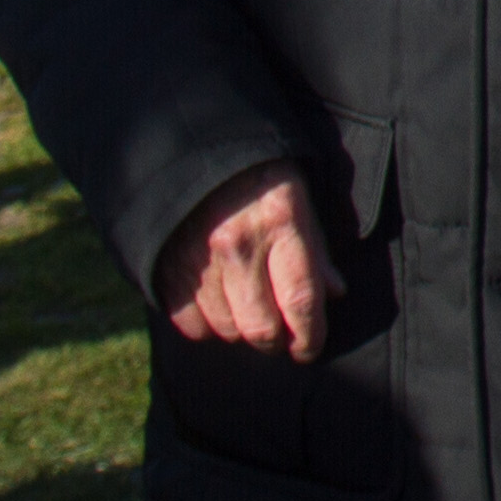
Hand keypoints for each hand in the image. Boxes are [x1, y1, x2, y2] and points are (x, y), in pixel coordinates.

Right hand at [156, 162, 336, 359]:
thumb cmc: (260, 178)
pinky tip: (219, 308)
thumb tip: (334, 294)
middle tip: (283, 337)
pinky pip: (191, 325)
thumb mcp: (300, 199)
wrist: (193, 151)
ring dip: (243, 333)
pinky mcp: (167, 270)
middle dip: (277, 341)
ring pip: (227, 330)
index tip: (311, 349)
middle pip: (262, 326)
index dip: (310, 336)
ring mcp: (199, 259)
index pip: (302, 300)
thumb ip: (316, 250)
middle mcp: (238, 244)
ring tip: (250, 314)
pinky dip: (208, 327)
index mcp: (281, 223)